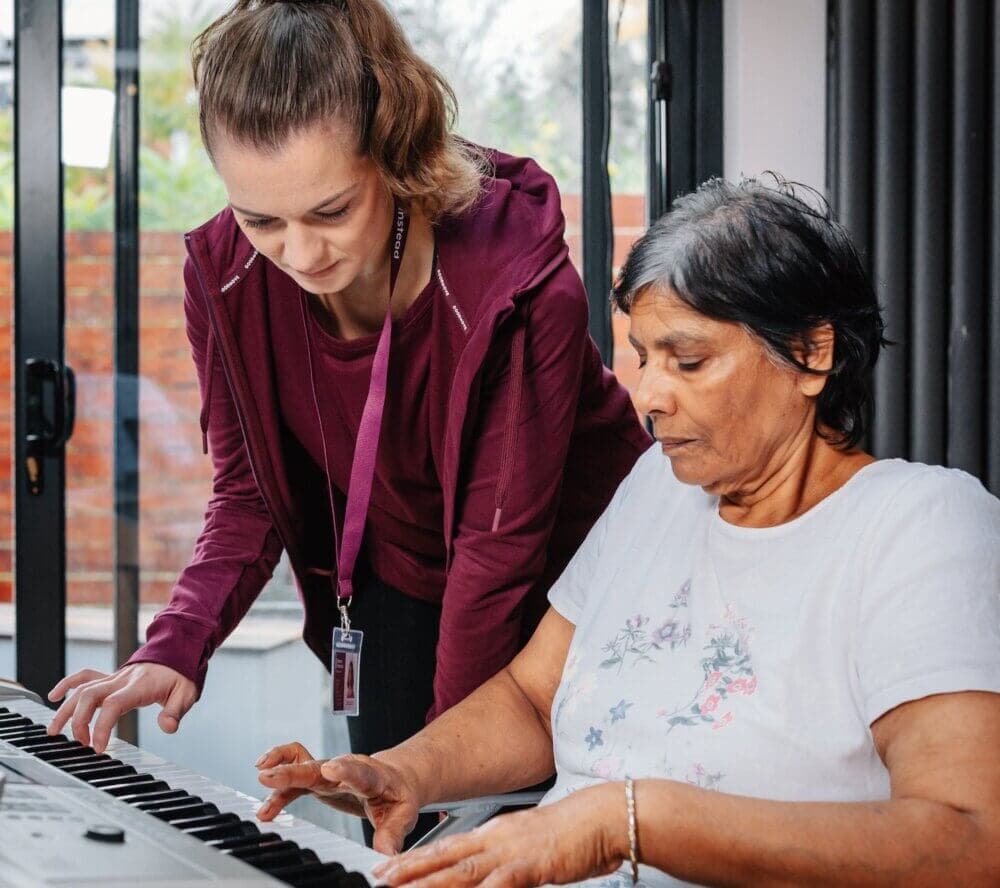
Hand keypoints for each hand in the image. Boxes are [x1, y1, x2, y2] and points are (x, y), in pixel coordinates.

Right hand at [47, 663, 197, 753]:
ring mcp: (115, 677)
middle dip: (78, 721)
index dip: (101, 726)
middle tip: (80, 744)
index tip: (98, 747)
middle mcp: (122, 680)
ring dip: (65, 709)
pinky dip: (68, 684)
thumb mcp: (187, 694)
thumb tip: (167, 727)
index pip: (112, 704)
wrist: (179, 654)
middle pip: (89, 696)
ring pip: (82, 689)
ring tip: (54, 732)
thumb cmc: (181, 676)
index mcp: (139, 686)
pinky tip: (54, 696)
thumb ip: (176, 711)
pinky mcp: (111, 677)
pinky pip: (86, 676)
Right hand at [256, 743, 422, 853]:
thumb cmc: (397, 793)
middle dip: (294, 770)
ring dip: (281, 769)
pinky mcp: (318, 779)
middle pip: (318, 767)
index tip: (330, 769)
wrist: (395, 777)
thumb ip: (392, 833)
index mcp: (371, 776)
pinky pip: (296, 776)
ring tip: (261, 777)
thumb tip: (385, 854)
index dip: (344, 769)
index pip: (358, 771)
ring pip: (302, 764)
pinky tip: (265, 808)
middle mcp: (346, 768)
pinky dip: (279, 787)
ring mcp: (329, 772)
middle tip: (271, 775)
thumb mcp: (403, 814)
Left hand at [371, 783, 625, 886]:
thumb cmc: (575, 835)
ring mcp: (511, 851)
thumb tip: (492, 879)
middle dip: (409, 870)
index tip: (389, 869)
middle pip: (445, 857)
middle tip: (379, 878)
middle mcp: (497, 839)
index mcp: (497, 833)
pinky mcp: (530, 865)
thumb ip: (509, 866)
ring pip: (461, 871)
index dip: (416, 860)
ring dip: (429, 883)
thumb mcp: (533, 850)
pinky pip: (497, 885)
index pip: (448, 848)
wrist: (603, 816)